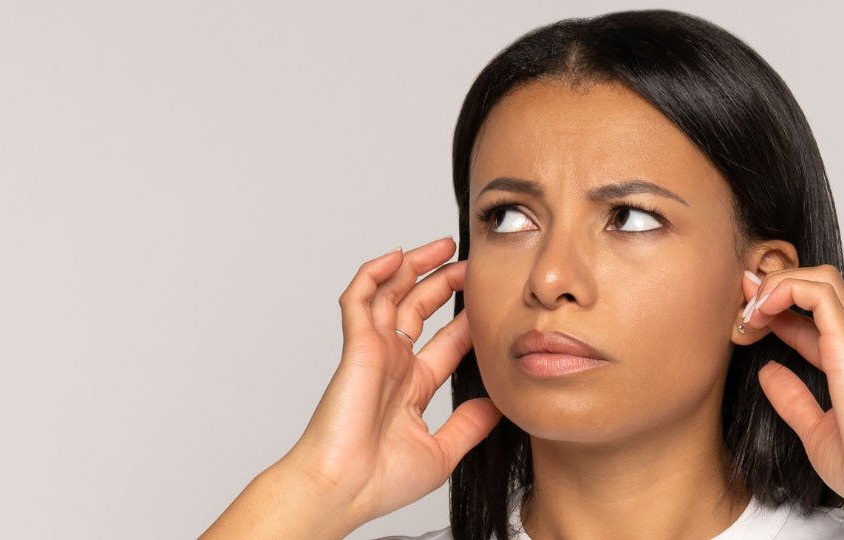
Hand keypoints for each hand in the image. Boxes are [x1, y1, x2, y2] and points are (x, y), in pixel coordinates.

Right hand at [273, 236, 500, 528]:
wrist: (344, 489)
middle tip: (470, 262)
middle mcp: (392, 364)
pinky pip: (359, 299)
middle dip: (444, 281)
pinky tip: (395, 257)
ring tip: (442, 246)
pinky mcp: (356, 346)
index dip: (467, 317)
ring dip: (413, 266)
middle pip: (419, 308)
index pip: (446, 340)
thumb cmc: (380, 481)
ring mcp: (373, 352)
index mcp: (411, 386)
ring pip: (390, 294)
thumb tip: (499, 404)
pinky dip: (373, 274)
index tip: (492, 301)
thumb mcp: (443, 450)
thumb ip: (470, 424)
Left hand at [739, 265, 843, 535]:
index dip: (776, 308)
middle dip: (774, 285)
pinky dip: (785, 290)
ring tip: (750, 312)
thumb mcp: (814, 429)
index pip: (814, 313)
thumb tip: (768, 371)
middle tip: (743, 309)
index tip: (745, 321)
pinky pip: (818, 294)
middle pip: (819, 283)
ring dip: (777, 284)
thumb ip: (792, 398)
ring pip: (821, 279)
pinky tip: (762, 313)